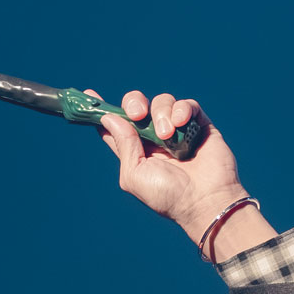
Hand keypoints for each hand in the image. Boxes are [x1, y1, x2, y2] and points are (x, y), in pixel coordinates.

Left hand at [88, 89, 270, 258]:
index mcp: (136, 151)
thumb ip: (123, 145)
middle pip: (137, 106)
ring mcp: (177, 129)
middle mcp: (154, 137)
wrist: (204, 199)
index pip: (116, 126)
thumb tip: (109, 118)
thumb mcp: (134, 174)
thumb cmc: (167, 195)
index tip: (88, 94)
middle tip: (137, 115)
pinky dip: (181, 109)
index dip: (102, 110)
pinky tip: (180, 124)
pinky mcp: (198, 124)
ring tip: (167, 135)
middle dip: (133, 103)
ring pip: (162, 102)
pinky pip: (186, 105)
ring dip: (161, 114)